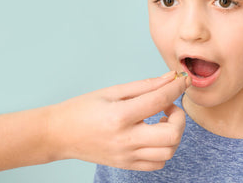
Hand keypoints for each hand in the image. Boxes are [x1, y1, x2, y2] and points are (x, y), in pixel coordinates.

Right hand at [46, 71, 190, 170]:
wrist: (59, 134)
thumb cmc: (82, 109)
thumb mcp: (112, 91)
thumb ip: (144, 86)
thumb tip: (169, 78)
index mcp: (119, 116)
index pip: (159, 100)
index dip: (176, 88)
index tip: (184, 81)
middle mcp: (125, 140)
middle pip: (172, 134)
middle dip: (180, 117)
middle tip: (169, 106)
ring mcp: (127, 156)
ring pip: (169, 152)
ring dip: (173, 134)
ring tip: (161, 120)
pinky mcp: (127, 165)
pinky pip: (157, 164)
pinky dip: (163, 149)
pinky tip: (154, 136)